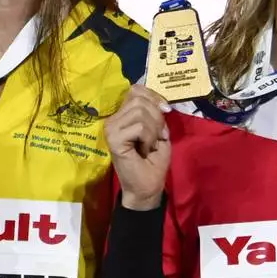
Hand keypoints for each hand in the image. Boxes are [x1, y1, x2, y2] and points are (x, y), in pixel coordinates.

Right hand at [105, 85, 170, 210]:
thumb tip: (160, 103)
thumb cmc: (152, 162)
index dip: (153, 96)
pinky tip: (144, 150)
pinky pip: (139, 126)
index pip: (135, 90)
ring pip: (140, 111)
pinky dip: (149, 138)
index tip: (165, 110)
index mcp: (122, 115)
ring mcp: (111, 128)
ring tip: (149, 144)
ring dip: (153, 129)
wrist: (146, 187)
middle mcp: (113, 119)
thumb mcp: (158, 132)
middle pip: (139, 99)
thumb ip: (156, 114)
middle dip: (156, 117)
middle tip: (157, 136)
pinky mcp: (113, 139)